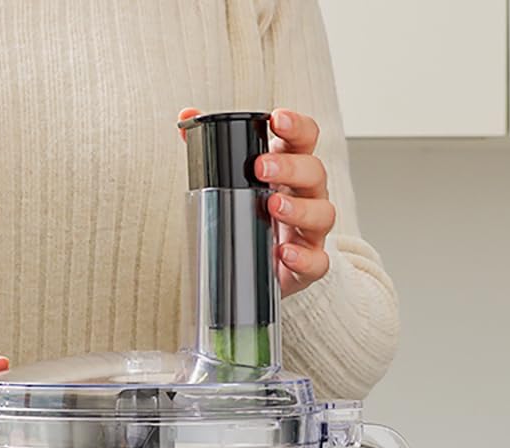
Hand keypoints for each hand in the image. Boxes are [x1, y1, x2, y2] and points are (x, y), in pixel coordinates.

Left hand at [178, 108, 334, 298]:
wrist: (261, 267)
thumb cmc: (252, 214)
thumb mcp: (235, 181)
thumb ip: (213, 149)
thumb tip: (187, 118)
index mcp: (292, 169)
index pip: (305, 139)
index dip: (296, 127)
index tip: (276, 120)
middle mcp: (308, 195)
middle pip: (314, 172)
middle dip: (290, 166)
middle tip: (260, 167)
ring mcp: (312, 230)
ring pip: (323, 213)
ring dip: (298, 208)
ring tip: (272, 205)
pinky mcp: (310, 264)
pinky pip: (317, 261)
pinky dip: (303, 258)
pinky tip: (283, 253)